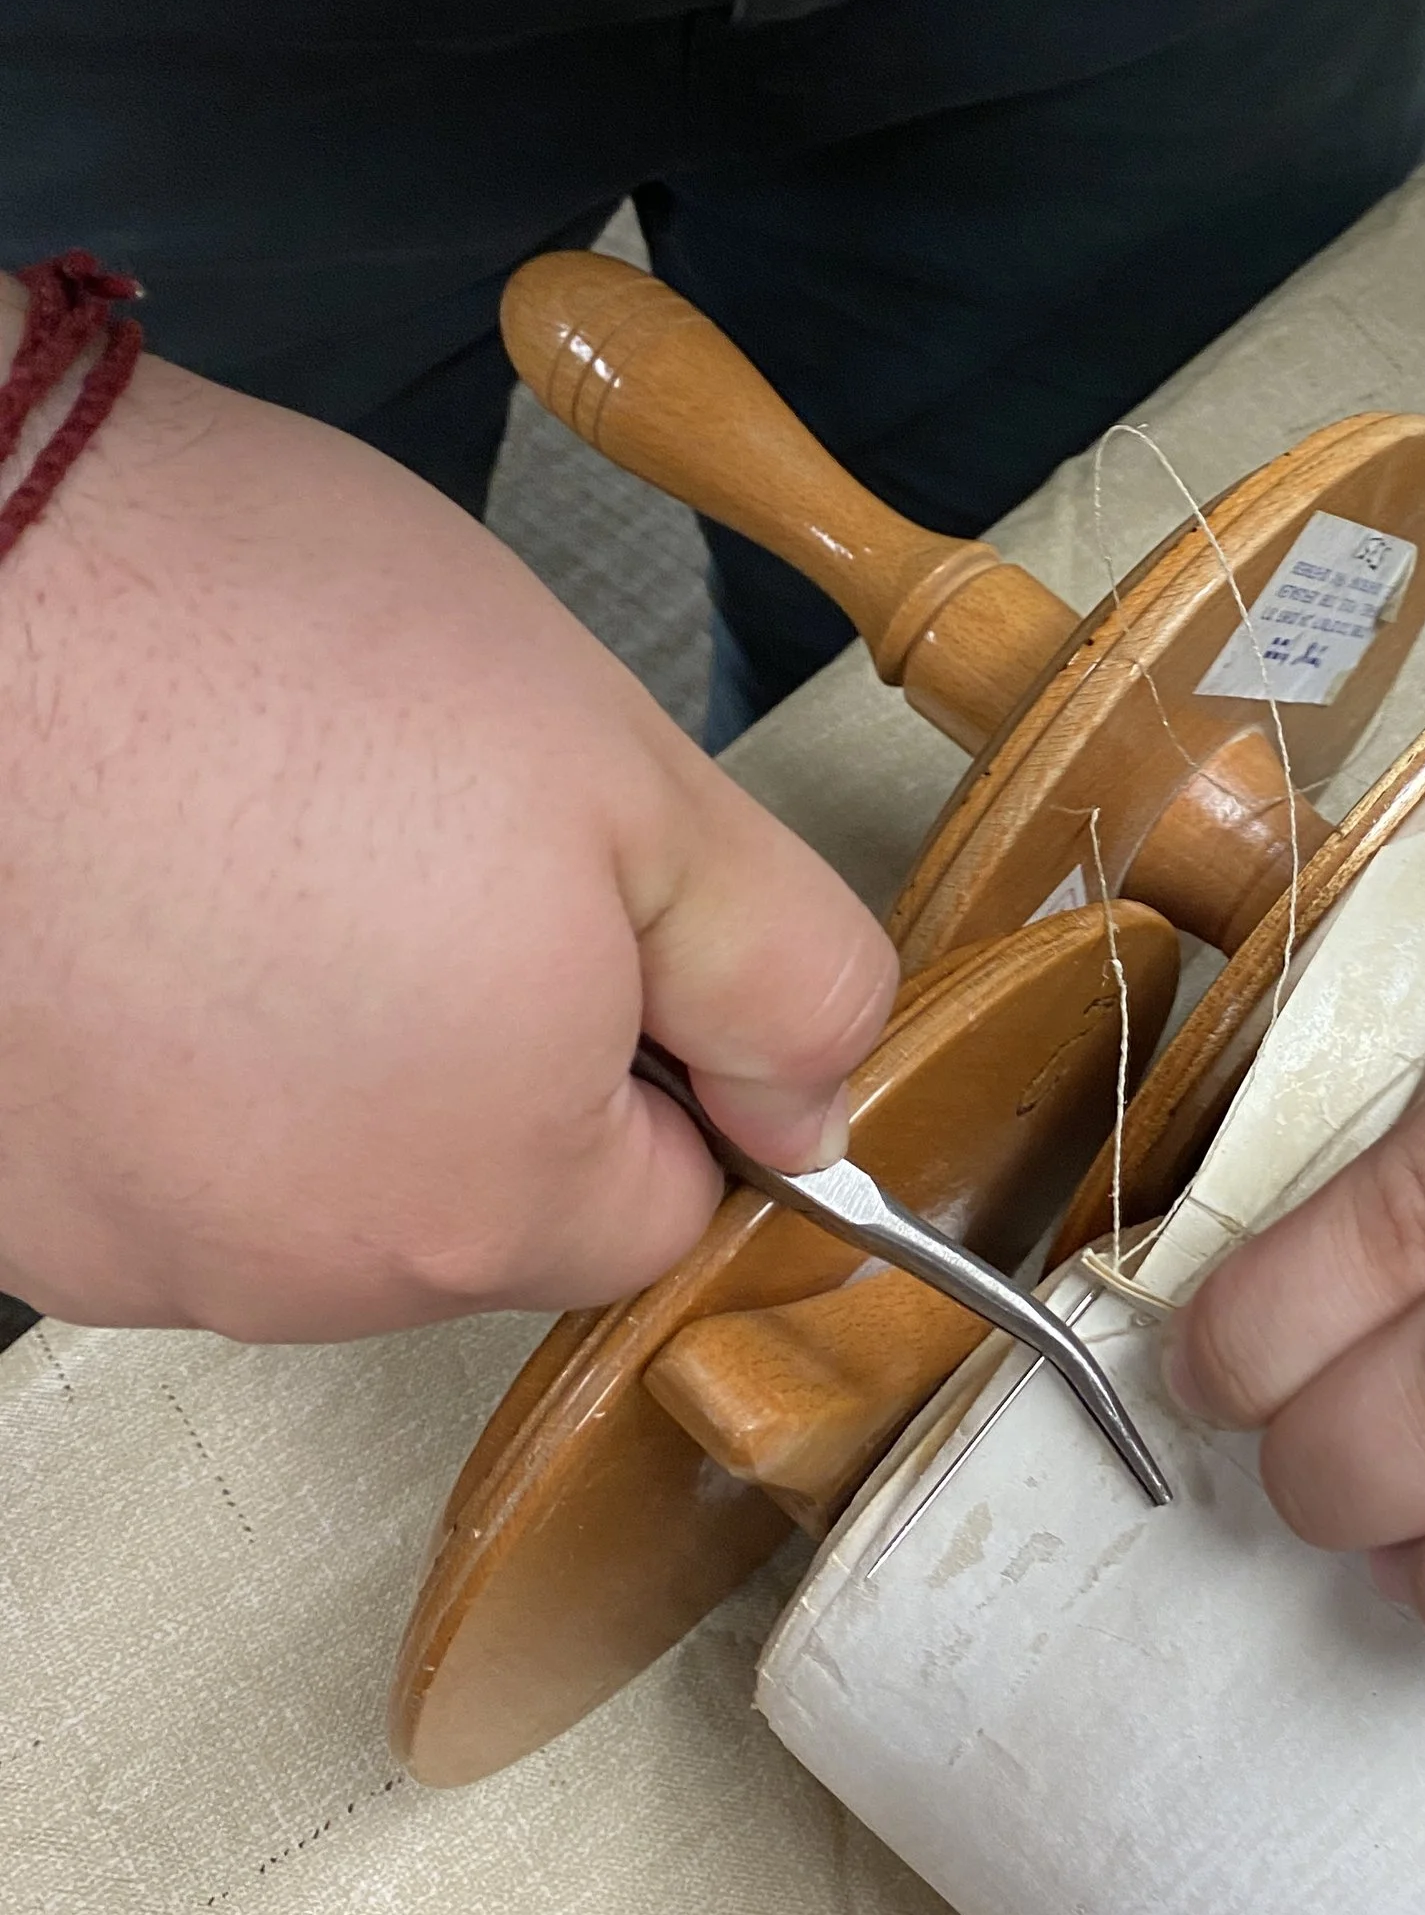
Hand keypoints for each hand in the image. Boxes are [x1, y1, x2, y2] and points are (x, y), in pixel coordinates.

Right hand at [0, 330, 895, 1341]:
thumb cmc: (254, 640)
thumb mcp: (634, 779)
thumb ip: (779, 975)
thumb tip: (823, 1104)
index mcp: (477, 1202)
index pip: (662, 1206)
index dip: (661, 1043)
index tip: (595, 910)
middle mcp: (285, 1274)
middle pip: (473, 1201)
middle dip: (486, 1043)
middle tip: (419, 839)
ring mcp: (112, 1240)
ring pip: (301, 1170)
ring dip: (311, 1041)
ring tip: (259, 845)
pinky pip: (146, 1141)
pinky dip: (162, 1039)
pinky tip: (142, 892)